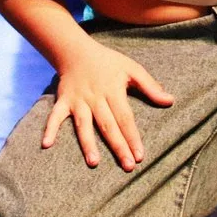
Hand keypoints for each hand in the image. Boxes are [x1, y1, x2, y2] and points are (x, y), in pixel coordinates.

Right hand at [42, 38, 173, 169]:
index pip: (125, 117)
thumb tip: (170, 101)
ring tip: (94, 163)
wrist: (77, 50)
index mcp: (113, 90)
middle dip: (118, 146)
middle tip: (127, 166)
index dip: (132, 136)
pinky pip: (55, 116)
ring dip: (88, 143)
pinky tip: (46, 144)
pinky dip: (50, 129)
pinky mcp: (63, 101)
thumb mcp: (132, 68)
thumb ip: (150, 86)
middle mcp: (95, 97)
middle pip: (107, 125)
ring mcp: (78, 100)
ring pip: (83, 124)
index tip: (140, 155)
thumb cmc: (108, 62)